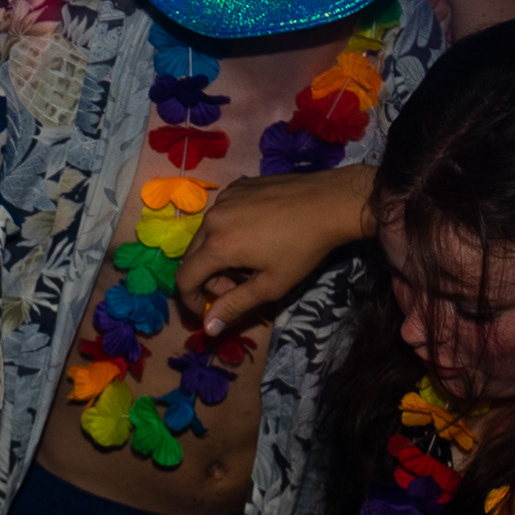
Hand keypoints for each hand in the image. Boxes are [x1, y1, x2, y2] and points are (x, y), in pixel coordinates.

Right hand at [173, 167, 371, 334]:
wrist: (328, 203)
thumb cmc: (302, 249)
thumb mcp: (270, 285)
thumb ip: (234, 305)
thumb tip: (208, 328)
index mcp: (217, 246)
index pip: (185, 278)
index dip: (191, 300)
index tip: (206, 310)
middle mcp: (212, 219)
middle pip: (193, 257)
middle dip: (208, 279)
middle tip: (237, 286)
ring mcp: (224, 199)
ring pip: (206, 235)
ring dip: (218, 254)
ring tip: (249, 261)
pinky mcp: (236, 187)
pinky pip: (221, 215)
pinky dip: (228, 231)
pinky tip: (256, 234)